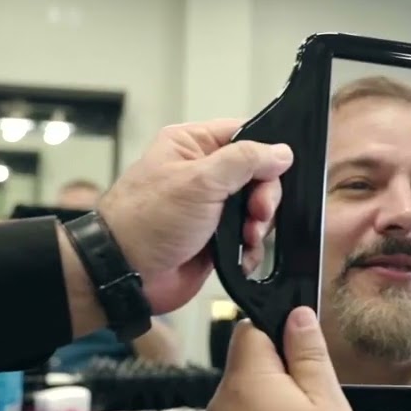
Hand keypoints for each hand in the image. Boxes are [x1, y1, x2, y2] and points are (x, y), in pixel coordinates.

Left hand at [96, 119, 291, 313]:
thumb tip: (281, 152)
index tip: (274, 174)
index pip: (244, 135)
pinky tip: (244, 253)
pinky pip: (249, 237)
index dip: (265, 154)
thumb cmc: (147, 222)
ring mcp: (210, 206)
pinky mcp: (216, 237)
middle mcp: (202, 173)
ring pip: (257, 207)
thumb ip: (245, 160)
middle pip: (257, 174)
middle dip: (264, 197)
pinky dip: (252, 247)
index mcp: (192, 145)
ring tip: (247, 236)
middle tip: (257, 213)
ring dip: (260, 224)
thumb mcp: (200, 181)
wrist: (128, 275)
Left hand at [208, 307, 370, 410]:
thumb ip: (311, 355)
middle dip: (292, 368)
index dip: (284, 327)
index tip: (310, 346)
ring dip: (289, 397)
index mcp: (246, 381)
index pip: (252, 326)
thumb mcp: (328, 403)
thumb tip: (299, 317)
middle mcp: (225, 402)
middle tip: (321, 395)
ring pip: (259, 389)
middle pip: (255, 359)